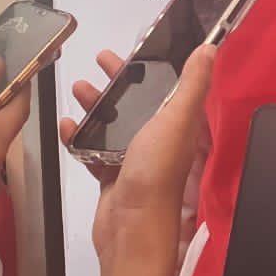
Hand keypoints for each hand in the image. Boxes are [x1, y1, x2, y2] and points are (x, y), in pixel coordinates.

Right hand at [58, 45, 214, 266]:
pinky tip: (66, 125)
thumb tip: (209, 48)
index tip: (135, 48)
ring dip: (97, 105)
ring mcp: (134, 158)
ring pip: (114, 123)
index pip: (169, 86)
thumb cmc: (156, 172)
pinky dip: (78, 137)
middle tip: (99, 61)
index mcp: (179, 124)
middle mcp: (159, 138)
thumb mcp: (176, 120)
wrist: (131, 228)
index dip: (154, 66)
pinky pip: (92, 150)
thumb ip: (191, 84)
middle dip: (119, 80)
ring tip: (78, 88)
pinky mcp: (111, 175)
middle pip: (138, 102)